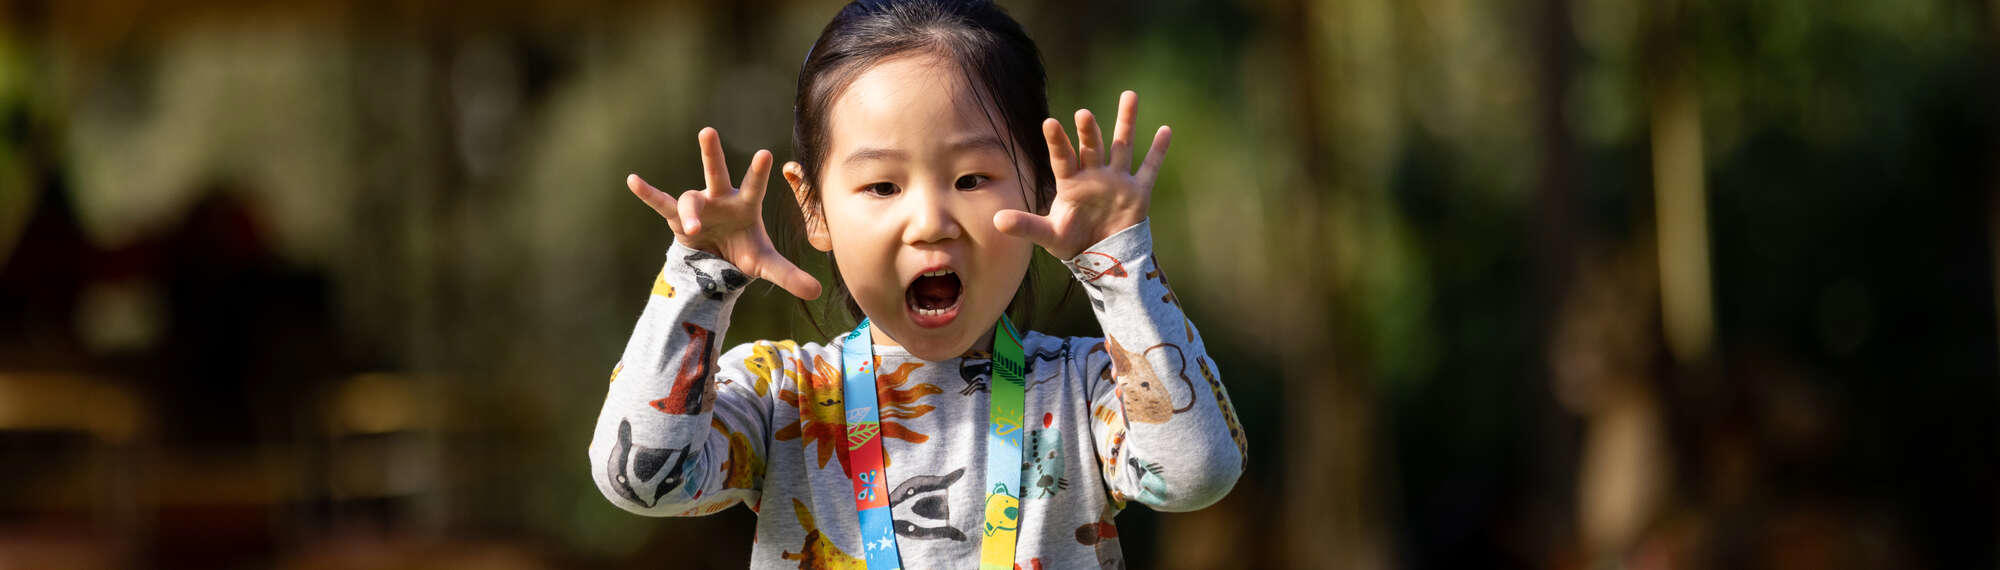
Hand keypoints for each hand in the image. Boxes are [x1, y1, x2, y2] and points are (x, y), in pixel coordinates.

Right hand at [628, 127, 821, 299]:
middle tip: (707, 131)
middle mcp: (721, 199)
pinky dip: (648, 194)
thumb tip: (817, 291)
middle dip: (711, 153)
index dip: (759, 172)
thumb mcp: (766, 265)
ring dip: (690, 213)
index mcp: (746, 205)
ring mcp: (699, 205)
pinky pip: (661, 204)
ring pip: (689, 200)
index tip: (765, 154)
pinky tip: (632, 180)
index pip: (754, 186)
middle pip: (716, 172)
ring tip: (693, 229)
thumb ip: (789, 275)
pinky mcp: (677, 218)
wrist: (718, 261)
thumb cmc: (744, 251)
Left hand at [993, 90, 1170, 259]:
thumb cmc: (1073, 243)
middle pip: (1091, 147)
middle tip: (1083, 114)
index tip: (1050, 123)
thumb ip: (1026, 226)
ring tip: (1129, 95)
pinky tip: (1165, 130)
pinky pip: (1149, 168)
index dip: (1057, 142)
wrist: (1102, 258)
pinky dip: (1158, 151)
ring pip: (1122, 146)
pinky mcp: (1137, 192)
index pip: (1062, 158)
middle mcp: (1093, 175)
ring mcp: (1116, 180)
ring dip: (1125, 122)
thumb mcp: (1049, 235)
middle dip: (1089, 132)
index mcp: (1070, 183)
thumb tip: (996, 221)